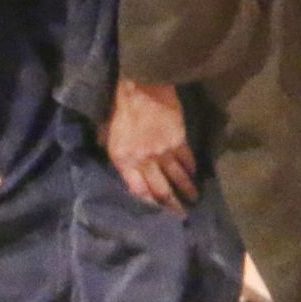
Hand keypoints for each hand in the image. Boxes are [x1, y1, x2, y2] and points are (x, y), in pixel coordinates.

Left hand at [106, 79, 196, 209]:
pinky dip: (191, 169)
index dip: (149, 205)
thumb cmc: (119, 107)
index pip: (138, 190)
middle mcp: (144, 161)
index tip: (157, 214)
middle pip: (160, 189)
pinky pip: (186, 159)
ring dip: (186, 190)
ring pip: (177, 177)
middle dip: (171, 205)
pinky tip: (195, 174)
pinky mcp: (178, 140)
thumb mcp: (105, 132)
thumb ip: (111, 149)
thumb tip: (117, 160)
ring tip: (193, 200)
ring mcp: (163, 152)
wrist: (141, 86)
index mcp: (124, 160)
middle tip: (181, 216)